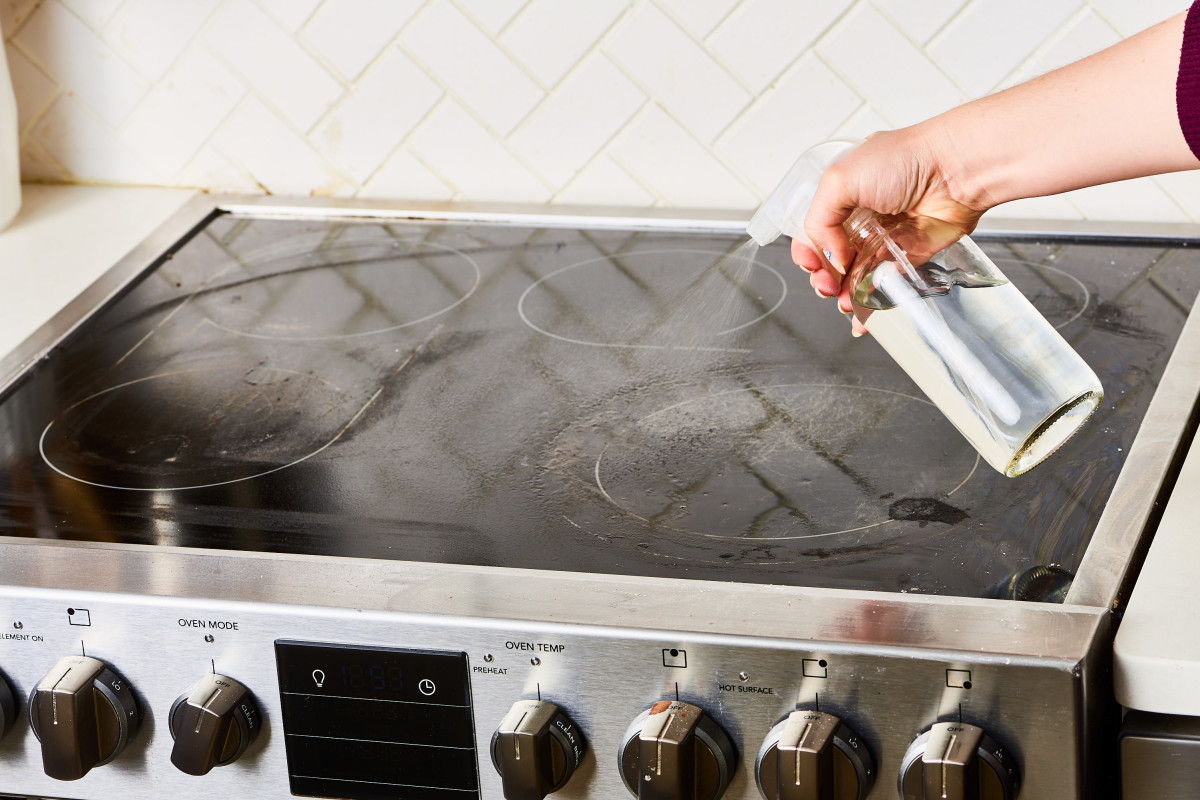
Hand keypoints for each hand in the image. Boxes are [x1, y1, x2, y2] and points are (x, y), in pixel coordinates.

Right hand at [793, 127, 986, 332]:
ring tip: (845, 302)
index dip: (808, 252)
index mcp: (843, 196)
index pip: (814, 232)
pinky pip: (888, 282)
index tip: (811, 265)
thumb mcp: (840, 179)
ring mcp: (886, 237)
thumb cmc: (906, 159)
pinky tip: (864, 313)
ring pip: (857, 275)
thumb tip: (831, 257)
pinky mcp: (911, 254)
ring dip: (846, 293)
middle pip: (833, 258)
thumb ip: (820, 219)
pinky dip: (875, 301)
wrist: (956, 168)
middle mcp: (862, 217)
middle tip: (827, 287)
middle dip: (824, 277)